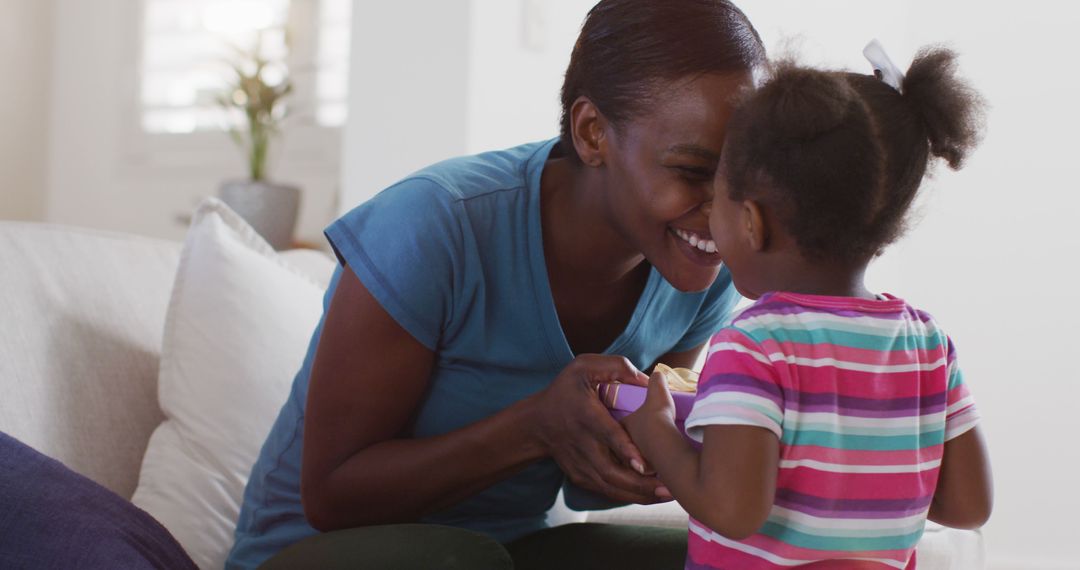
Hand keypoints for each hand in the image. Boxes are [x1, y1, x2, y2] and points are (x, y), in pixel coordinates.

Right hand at [528, 354, 670, 503]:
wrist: (537, 423)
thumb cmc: (565, 391)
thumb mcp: (583, 367)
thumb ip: (616, 367)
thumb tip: (647, 379)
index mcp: (586, 416)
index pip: (606, 434)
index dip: (625, 450)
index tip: (644, 463)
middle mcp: (583, 444)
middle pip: (612, 471)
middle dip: (641, 484)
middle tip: (669, 487)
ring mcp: (581, 464)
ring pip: (611, 487)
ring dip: (639, 494)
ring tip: (667, 494)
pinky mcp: (581, 476)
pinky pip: (608, 491)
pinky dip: (629, 496)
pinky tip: (651, 495)